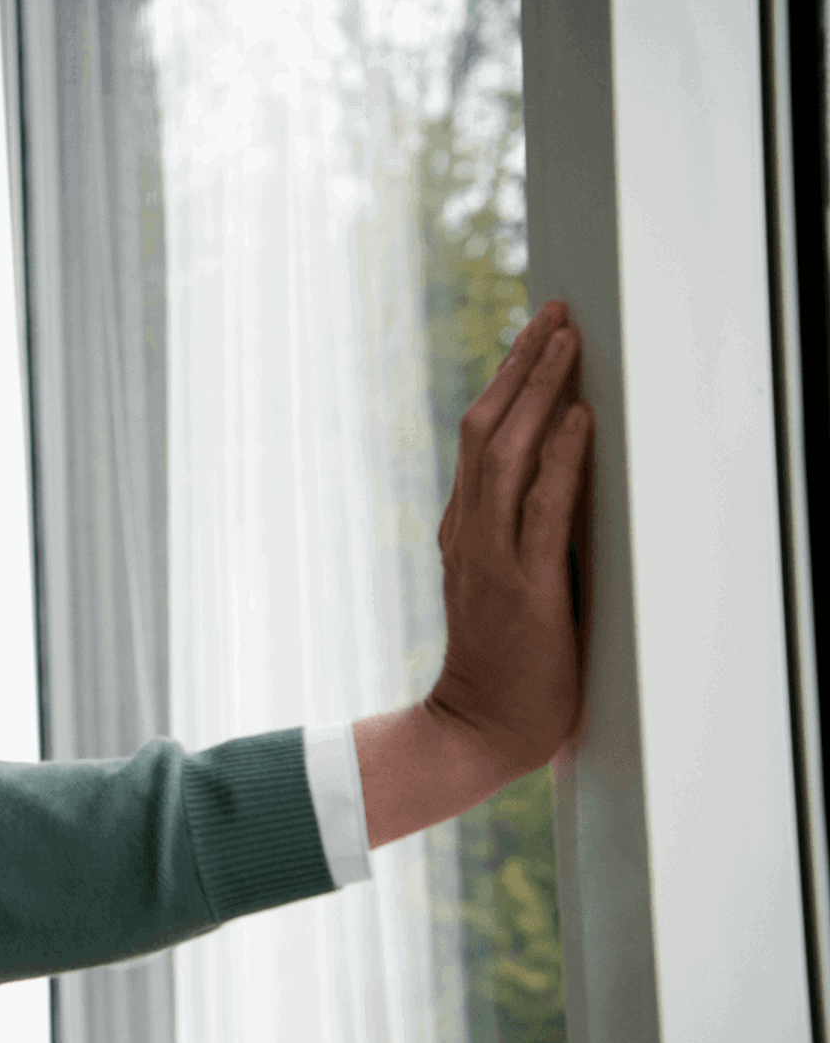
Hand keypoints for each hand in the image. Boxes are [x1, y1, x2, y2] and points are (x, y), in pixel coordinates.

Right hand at [428, 298, 594, 784]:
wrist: (476, 730)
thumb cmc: (505, 669)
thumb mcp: (506, 588)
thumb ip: (519, 539)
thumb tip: (562, 486)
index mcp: (465, 531)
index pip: (481, 441)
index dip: (509, 383)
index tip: (538, 337)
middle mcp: (470, 533)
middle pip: (486, 430)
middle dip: (523, 366)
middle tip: (554, 313)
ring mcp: (491, 558)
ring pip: (506, 455)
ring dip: (539, 393)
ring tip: (566, 343)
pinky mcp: (523, 587)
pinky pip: (539, 510)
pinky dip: (558, 460)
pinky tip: (578, 420)